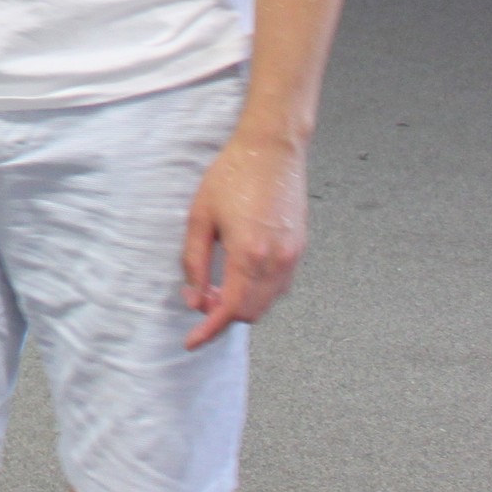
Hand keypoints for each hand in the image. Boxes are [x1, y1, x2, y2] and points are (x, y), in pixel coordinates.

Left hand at [181, 125, 308, 350]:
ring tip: (214, 286)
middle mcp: (278, 262)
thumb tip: (194, 296)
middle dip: (223, 315)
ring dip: (241, 303)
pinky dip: (257, 291)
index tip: (192, 341)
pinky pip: (278, 286)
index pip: (231, 310)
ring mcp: (293, 257)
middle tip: (199, 300)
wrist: (271, 150)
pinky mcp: (299, 249)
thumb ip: (194, 261)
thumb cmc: (232, 176)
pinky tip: (237, 275)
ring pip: (267, 302)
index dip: (209, 330)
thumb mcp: (199, 217)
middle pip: (251, 312)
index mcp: (250, 255)